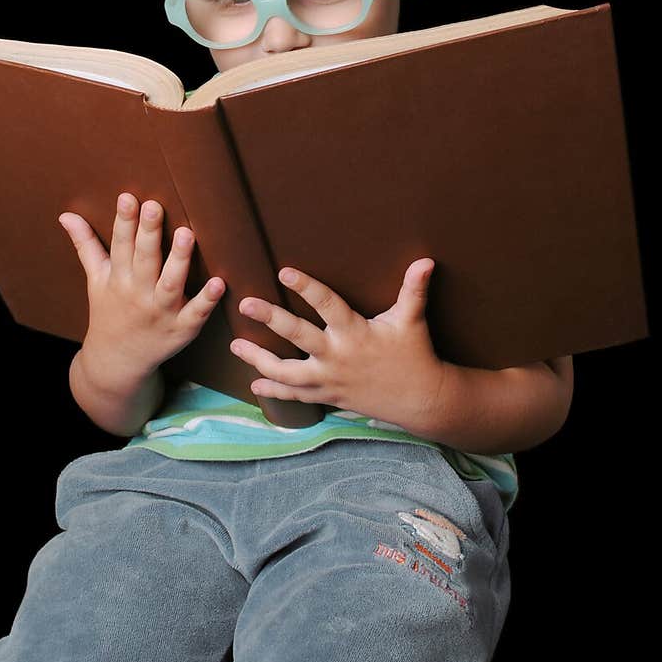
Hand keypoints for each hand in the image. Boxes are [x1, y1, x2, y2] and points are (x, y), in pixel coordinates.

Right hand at [59, 193, 225, 380]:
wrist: (115, 362)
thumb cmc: (109, 312)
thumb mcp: (95, 279)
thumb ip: (86, 245)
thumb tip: (66, 214)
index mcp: (118, 278)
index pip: (121, 245)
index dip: (125, 221)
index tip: (128, 197)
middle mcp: (138, 293)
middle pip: (145, 259)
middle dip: (149, 233)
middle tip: (155, 206)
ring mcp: (161, 312)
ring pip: (170, 283)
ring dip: (179, 260)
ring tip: (187, 234)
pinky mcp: (182, 329)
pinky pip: (195, 314)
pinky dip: (206, 300)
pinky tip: (218, 282)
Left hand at [230, 258, 448, 433]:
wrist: (420, 400)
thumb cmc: (415, 355)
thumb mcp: (412, 321)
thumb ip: (413, 290)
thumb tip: (425, 261)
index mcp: (355, 332)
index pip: (327, 305)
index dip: (306, 287)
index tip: (284, 272)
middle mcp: (338, 356)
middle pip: (298, 336)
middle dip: (270, 319)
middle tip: (246, 304)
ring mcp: (329, 379)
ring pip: (288, 372)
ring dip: (259, 360)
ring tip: (235, 347)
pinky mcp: (328, 396)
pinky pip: (296, 396)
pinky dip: (274, 391)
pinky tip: (255, 385)